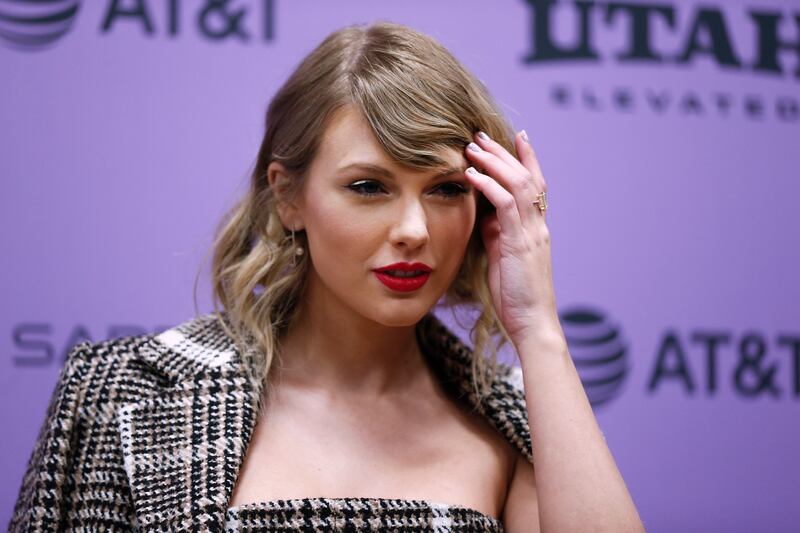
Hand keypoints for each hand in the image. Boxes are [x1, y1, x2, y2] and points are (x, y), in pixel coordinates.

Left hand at [463, 130, 560, 345]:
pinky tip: (472, 174)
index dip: (527, 158)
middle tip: (480, 134)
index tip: (516, 136)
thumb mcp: (505, 258)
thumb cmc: (516, 296)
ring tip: (472, 147)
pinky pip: (506, 205)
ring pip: (518, 184)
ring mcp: (531, 232)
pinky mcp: (520, 242)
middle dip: (503, 152)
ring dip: (494, 162)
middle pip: (526, 176)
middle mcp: (537, 225)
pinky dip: (489, 185)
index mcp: (535, 228)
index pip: (536, 184)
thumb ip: (499, 235)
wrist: (532, 322)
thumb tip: (487, 216)